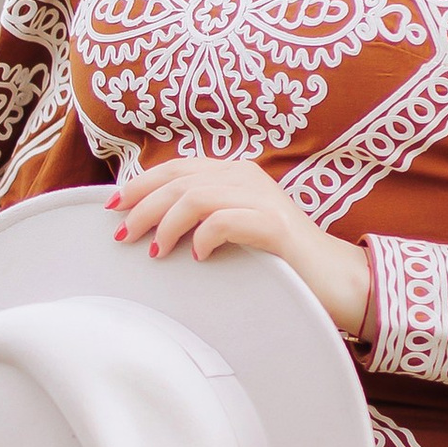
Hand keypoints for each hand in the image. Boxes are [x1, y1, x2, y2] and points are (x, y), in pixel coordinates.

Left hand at [114, 155, 369, 338]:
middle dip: (143, 206)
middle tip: (122, 234)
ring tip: (155, 250)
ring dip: (167, 223)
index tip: (112, 207)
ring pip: (197, 196)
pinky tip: (197, 255)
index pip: (176, 168)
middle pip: (180, 180)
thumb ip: (202, 217)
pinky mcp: (276, 225)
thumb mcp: (234, 229)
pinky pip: (227, 220)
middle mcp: (247, 177)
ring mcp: (263, 198)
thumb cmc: (277, 259)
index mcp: (234, 173)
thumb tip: (149, 226)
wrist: (334, 278)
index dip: (140, 184)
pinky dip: (204, 236)